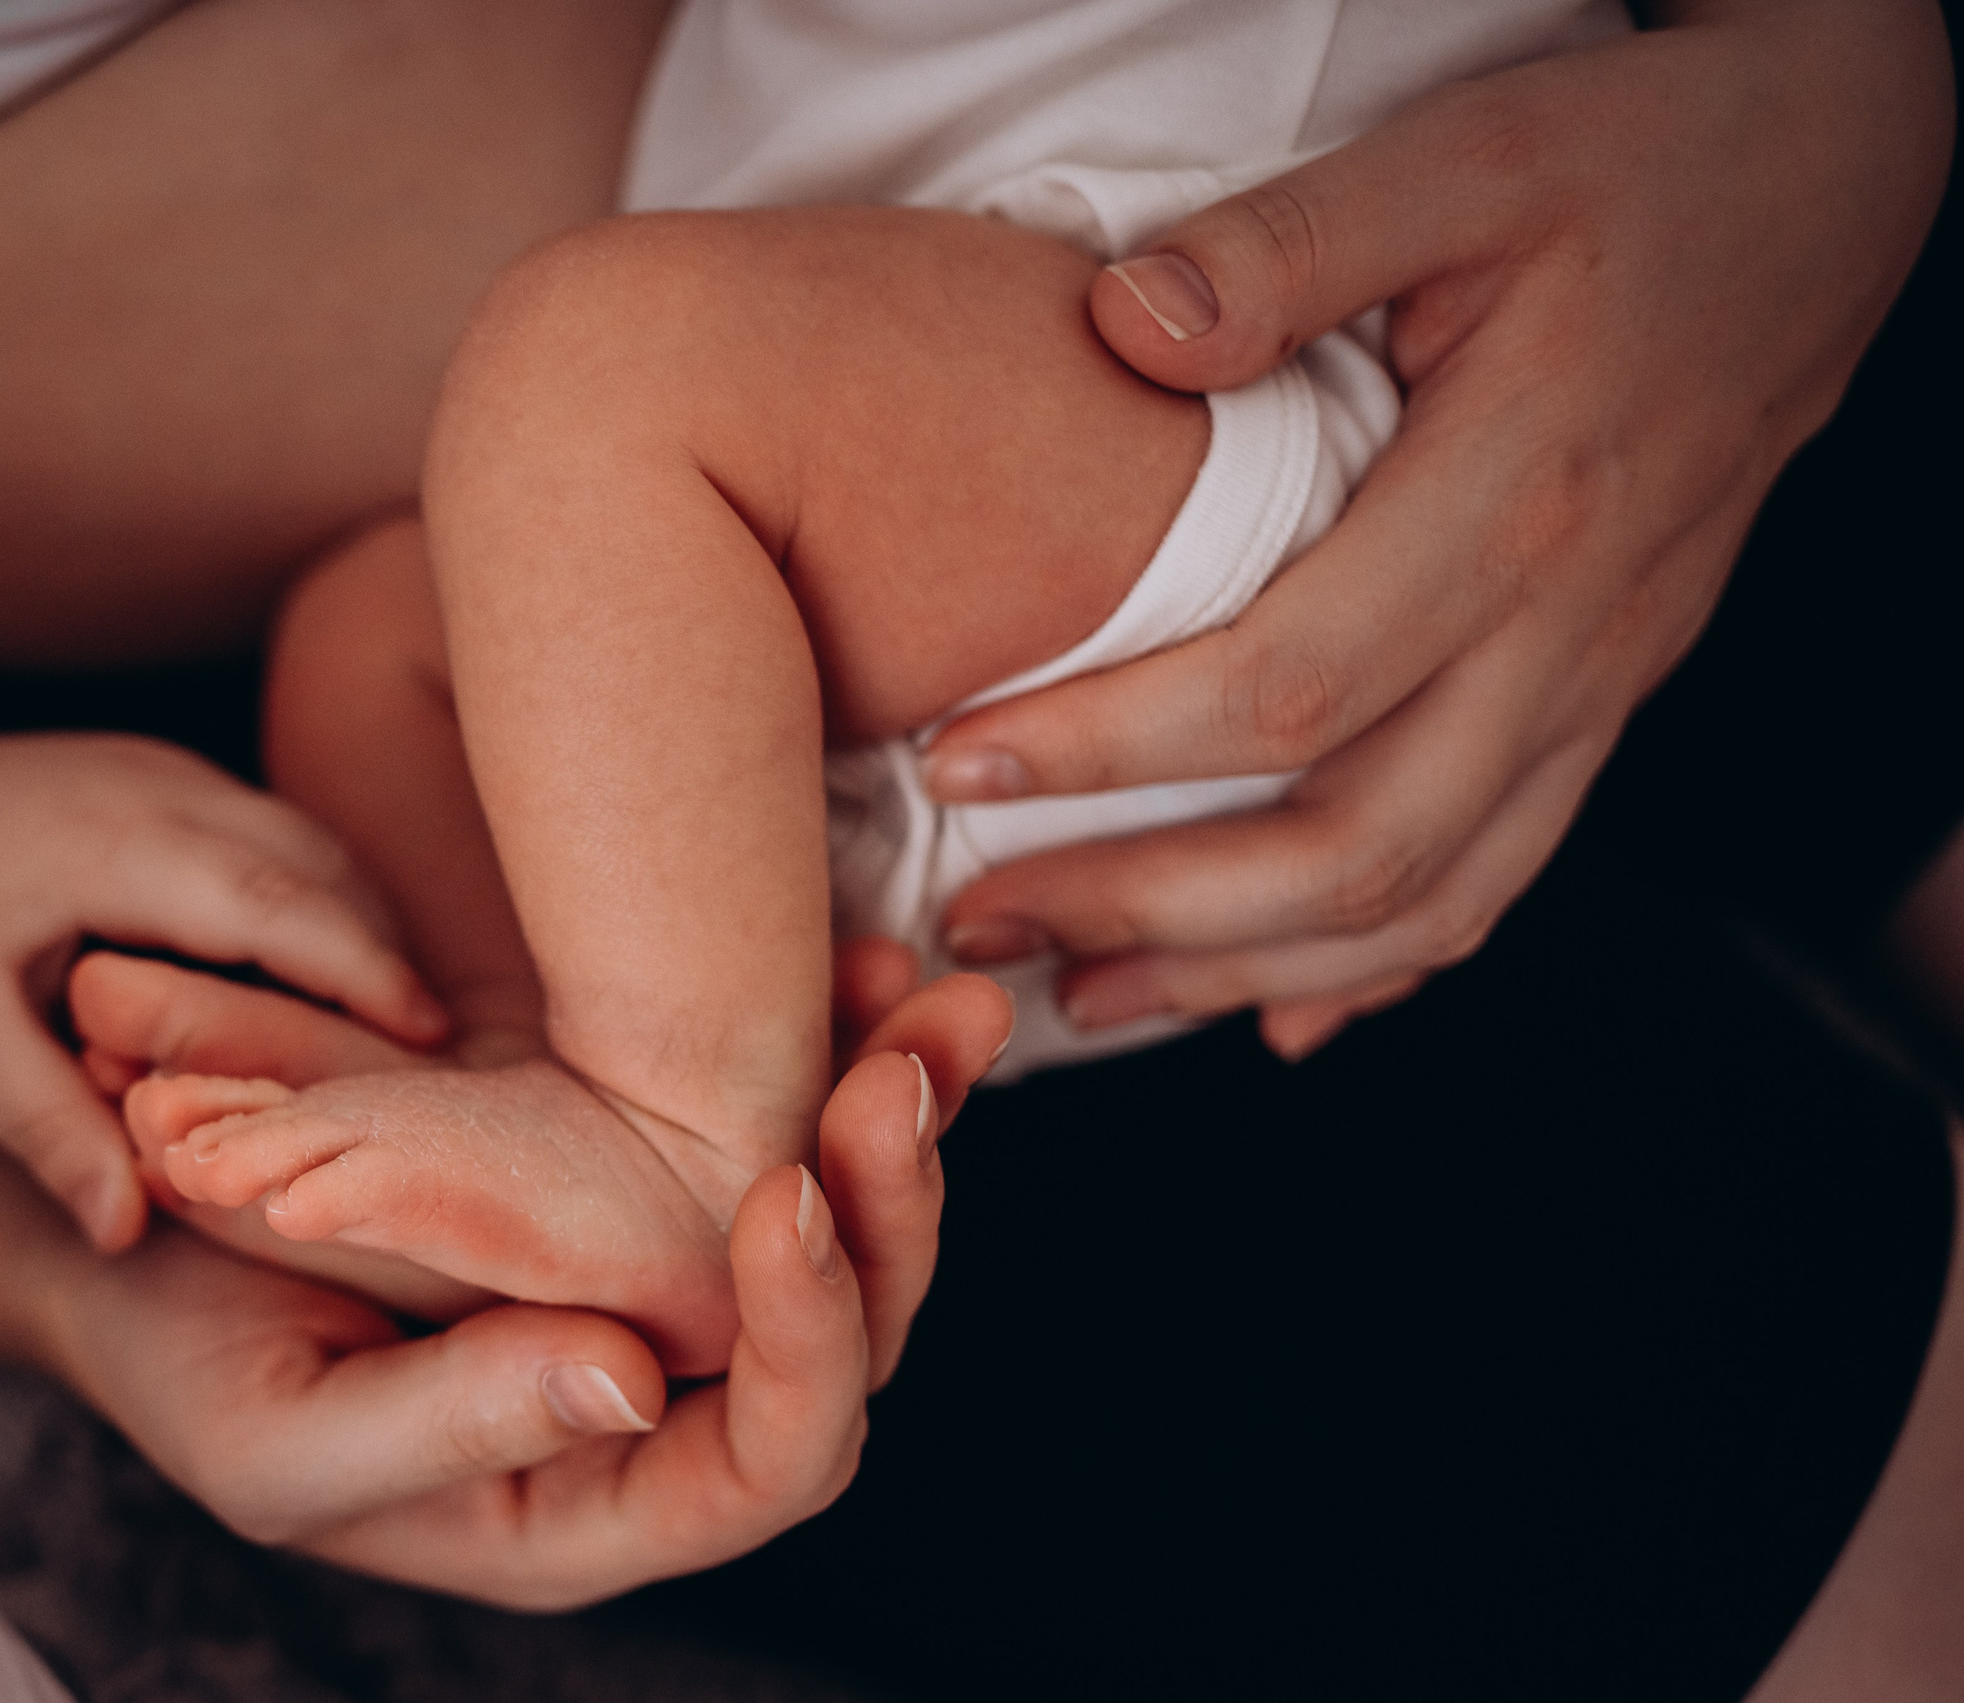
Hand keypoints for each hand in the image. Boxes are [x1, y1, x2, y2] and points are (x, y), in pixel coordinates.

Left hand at [0, 726, 445, 1249]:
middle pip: (320, 863)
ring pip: (309, 842)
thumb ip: (42, 1128)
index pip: (276, 902)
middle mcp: (161, 787)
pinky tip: (329, 979)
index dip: (365, 969)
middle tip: (443, 1057)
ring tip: (400, 1031)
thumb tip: (125, 1234)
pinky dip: (319, 901)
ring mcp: (171, 768)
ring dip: (361, 924)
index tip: (433, 1042)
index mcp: (115, 845)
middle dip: (388, 951)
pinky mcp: (170, 772)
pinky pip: (275, 834)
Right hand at [42, 961, 1011, 1603]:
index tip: (784, 1191)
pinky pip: (778, 1136)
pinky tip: (861, 965)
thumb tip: (633, 1384)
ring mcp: (667, 1299)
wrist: (139, 1251)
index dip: (811, 1339)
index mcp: (589, 1507)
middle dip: (895, 1196)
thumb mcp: (282, 1431)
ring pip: (842, 1228)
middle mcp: (659, 1413)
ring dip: (896, 1105)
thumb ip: (451, 1426)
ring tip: (925, 991)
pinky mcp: (650, 1199)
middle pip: (847, 1335)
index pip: (769, 1464)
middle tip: (912, 1055)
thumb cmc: (189, 1365)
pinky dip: (831, 1049)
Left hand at [924, 0, 1953, 1057]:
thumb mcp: (1459, 159)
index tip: (959, 769)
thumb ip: (1288, 246)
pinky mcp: (1600, 702)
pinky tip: (1270, 1010)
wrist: (1814, 202)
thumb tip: (1121, 326)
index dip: (1110, 749)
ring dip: (1241, 971)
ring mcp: (1596, 686)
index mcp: (1518, 501)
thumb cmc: (1627, 169)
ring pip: (1427, 898)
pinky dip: (1380, 967)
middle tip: (982, 924)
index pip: (1288, 687)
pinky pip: (1500, 875)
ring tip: (1078, 997)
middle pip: (1354, 845)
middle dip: (1149, 908)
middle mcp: (1568, 629)